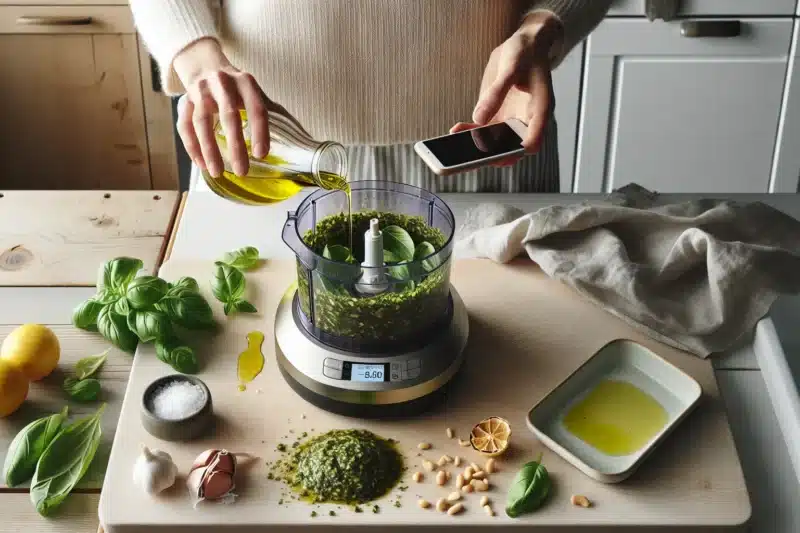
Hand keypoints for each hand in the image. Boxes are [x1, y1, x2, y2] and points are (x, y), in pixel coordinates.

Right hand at [173, 38, 268, 176]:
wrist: (203, 65)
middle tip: (241, 171)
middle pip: (228, 115)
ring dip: (209, 149)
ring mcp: (200, 90)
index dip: (260, 132)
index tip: (261, 155)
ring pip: (201, 121)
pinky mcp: (183, 101)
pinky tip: (202, 164)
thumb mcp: (252, 92)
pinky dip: (192, 147)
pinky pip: (184, 126)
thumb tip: (291, 143)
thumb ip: (265, 112)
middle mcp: (221, 82)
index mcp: (245, 82)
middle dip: (235, 145)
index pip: (257, 108)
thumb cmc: (235, 87)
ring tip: (218, 172)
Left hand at [451, 12, 562, 166]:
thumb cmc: (525, 53)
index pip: (532, 141)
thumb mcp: (511, 67)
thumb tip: (480, 118)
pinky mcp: (497, 117)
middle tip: (470, 156)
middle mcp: (526, 121)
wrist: (524, 46)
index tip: (500, 154)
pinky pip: (483, 131)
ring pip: (494, 144)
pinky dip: (470, 132)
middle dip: (491, 156)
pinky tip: (456, 129)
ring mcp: (510, 121)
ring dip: (475, 146)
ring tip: (455, 143)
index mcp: (539, 111)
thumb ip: (496, 93)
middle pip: (510, 149)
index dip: (518, 151)